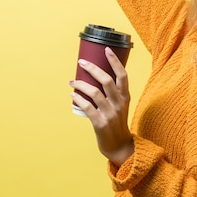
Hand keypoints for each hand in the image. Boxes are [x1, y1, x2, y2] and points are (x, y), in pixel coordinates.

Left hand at [71, 47, 133, 166]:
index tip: (106, 49)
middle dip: (92, 69)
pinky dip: (78, 99)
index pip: (122, 75)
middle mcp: (119, 103)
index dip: (114, 61)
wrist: (120, 147)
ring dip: (80, 84)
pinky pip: (87, 107)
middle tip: (81, 63)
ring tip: (72, 82)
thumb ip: (112, 94)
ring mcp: (110, 114)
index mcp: (125, 97)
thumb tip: (93, 78)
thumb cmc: (117, 124)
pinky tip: (73, 95)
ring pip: (94, 92)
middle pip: (106, 80)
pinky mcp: (100, 123)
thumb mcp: (121, 106)